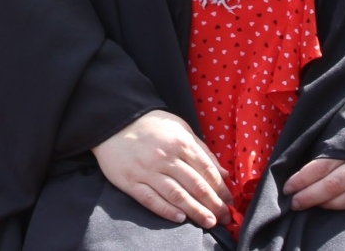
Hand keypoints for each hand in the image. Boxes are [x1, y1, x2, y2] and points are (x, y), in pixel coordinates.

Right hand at [90, 110, 232, 228]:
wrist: (114, 122)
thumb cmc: (151, 125)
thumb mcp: (181, 129)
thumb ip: (202, 151)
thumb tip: (223, 174)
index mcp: (181, 143)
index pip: (207, 171)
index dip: (222, 189)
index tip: (230, 202)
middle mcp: (166, 158)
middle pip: (196, 186)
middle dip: (214, 204)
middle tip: (224, 218)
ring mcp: (148, 171)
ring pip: (177, 195)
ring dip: (195, 211)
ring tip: (209, 222)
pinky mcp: (131, 181)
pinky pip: (151, 199)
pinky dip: (166, 210)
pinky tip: (180, 219)